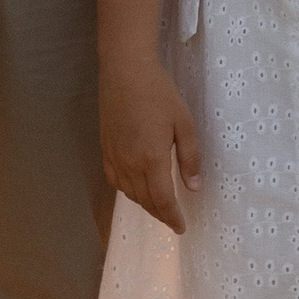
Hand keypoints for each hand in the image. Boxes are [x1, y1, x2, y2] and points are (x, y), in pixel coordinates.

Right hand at [100, 57, 201, 233]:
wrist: (125, 71)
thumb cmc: (159, 93)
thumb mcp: (184, 124)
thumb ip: (189, 158)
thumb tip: (193, 187)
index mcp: (152, 159)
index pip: (162, 200)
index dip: (172, 217)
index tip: (181, 227)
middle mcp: (130, 163)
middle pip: (145, 200)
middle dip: (160, 214)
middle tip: (173, 220)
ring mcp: (115, 157)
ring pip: (129, 192)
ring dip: (144, 204)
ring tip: (158, 206)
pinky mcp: (105, 148)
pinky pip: (115, 180)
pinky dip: (127, 191)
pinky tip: (136, 188)